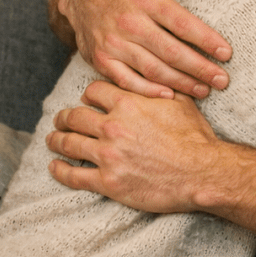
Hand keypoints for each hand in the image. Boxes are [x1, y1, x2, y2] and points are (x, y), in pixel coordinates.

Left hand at [46, 81, 219, 212]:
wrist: (202, 172)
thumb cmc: (196, 138)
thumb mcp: (182, 103)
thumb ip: (163, 88)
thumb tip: (160, 75)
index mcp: (129, 104)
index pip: (93, 92)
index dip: (89, 95)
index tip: (88, 100)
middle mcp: (112, 127)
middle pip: (74, 117)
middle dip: (65, 117)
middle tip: (62, 120)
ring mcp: (107, 155)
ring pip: (68, 143)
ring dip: (57, 140)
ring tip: (53, 140)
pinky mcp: (108, 182)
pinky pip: (73, 175)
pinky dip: (60, 170)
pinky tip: (55, 166)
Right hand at [58, 0, 232, 98]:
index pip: (181, 23)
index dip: (205, 39)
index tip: (227, 53)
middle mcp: (129, 22)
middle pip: (171, 52)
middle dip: (200, 69)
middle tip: (222, 80)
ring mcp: (113, 43)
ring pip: (153, 69)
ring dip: (181, 83)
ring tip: (204, 90)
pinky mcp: (101, 59)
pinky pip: (127, 80)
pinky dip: (149, 91)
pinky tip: (171, 95)